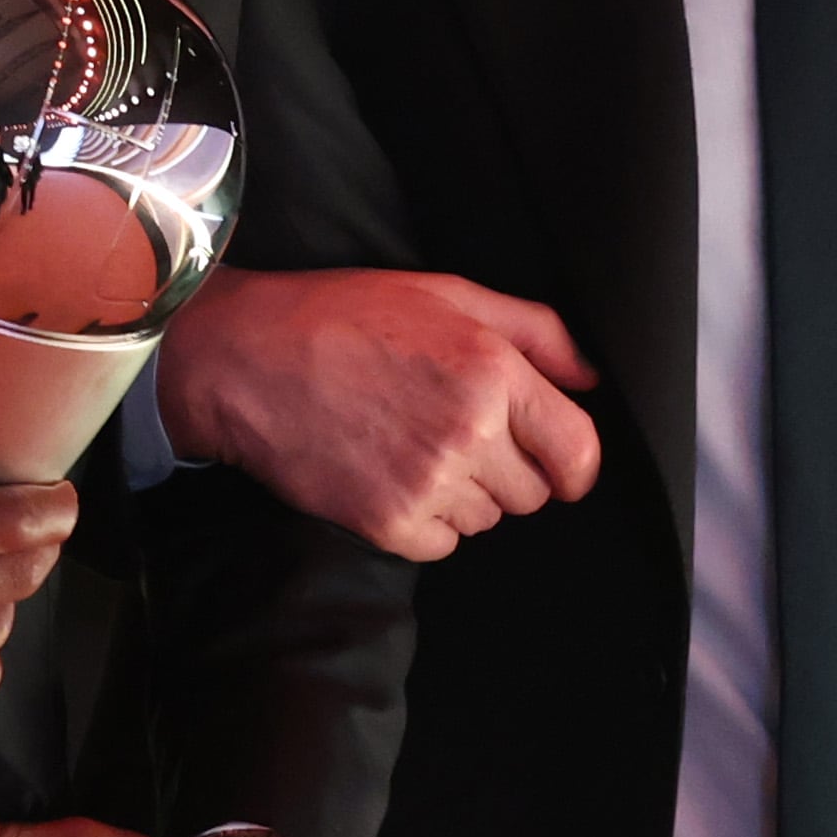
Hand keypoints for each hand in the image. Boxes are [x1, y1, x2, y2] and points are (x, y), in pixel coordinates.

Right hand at [157, 268, 601, 559]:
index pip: (578, 452)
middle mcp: (469, 432)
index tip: (559, 464)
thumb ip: (535, 332)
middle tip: (455, 432)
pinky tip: (390, 474)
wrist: (246, 358)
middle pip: (533, 493)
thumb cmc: (343, 316)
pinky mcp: (389, 523)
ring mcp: (428, 483)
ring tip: (412, 444)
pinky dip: (425, 520)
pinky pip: (443, 543)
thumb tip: (590, 380)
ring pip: (487, 518)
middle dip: (508, 469)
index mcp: (492, 372)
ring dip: (464, 493)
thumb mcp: (447, 293)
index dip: (574, 464)